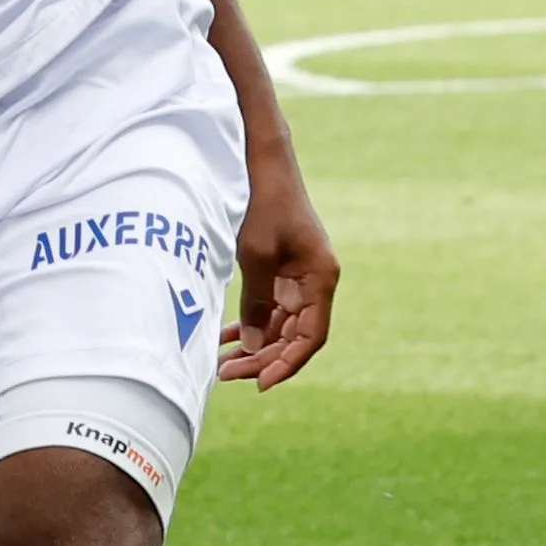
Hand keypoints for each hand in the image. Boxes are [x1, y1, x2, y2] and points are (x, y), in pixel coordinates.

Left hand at [220, 159, 337, 389]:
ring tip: (224, 365)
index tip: (261, 383)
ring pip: (281, 324)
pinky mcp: (282, 269)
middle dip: (264, 358)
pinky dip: (251, 322)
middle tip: (228, 375)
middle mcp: (315, 281)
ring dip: (255, 344)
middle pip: (295, 335)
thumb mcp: (256, 255)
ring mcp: (299, 276)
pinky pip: (270, 307)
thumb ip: (257, 302)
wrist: (263, 161)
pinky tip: (228, 338)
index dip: (288, 364)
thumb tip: (254, 347)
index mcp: (321, 278)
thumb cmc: (263, 202)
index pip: (311, 337)